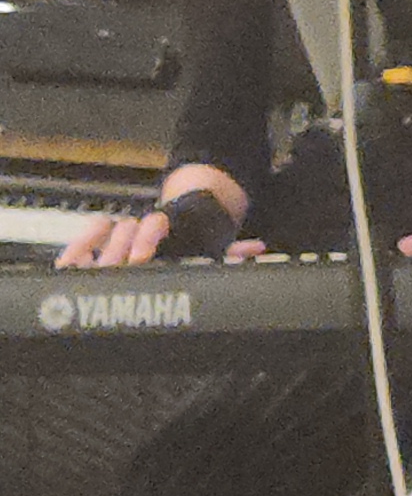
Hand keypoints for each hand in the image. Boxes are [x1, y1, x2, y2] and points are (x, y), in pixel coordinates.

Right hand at [62, 187, 238, 265]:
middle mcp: (146, 228)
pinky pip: (90, 231)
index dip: (147, 238)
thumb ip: (232, 253)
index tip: (142, 258)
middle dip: (121, 248)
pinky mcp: (104, 239)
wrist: (180, 227)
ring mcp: (125, 232)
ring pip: (108, 228)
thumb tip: (258, 249)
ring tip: (96, 272)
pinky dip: (79, 244)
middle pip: (127, 227)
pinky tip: (69, 264)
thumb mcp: (213, 253)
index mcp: (171, 228)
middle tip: (116, 269)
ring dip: (101, 248)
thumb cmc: (195, 248)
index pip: (155, 224)